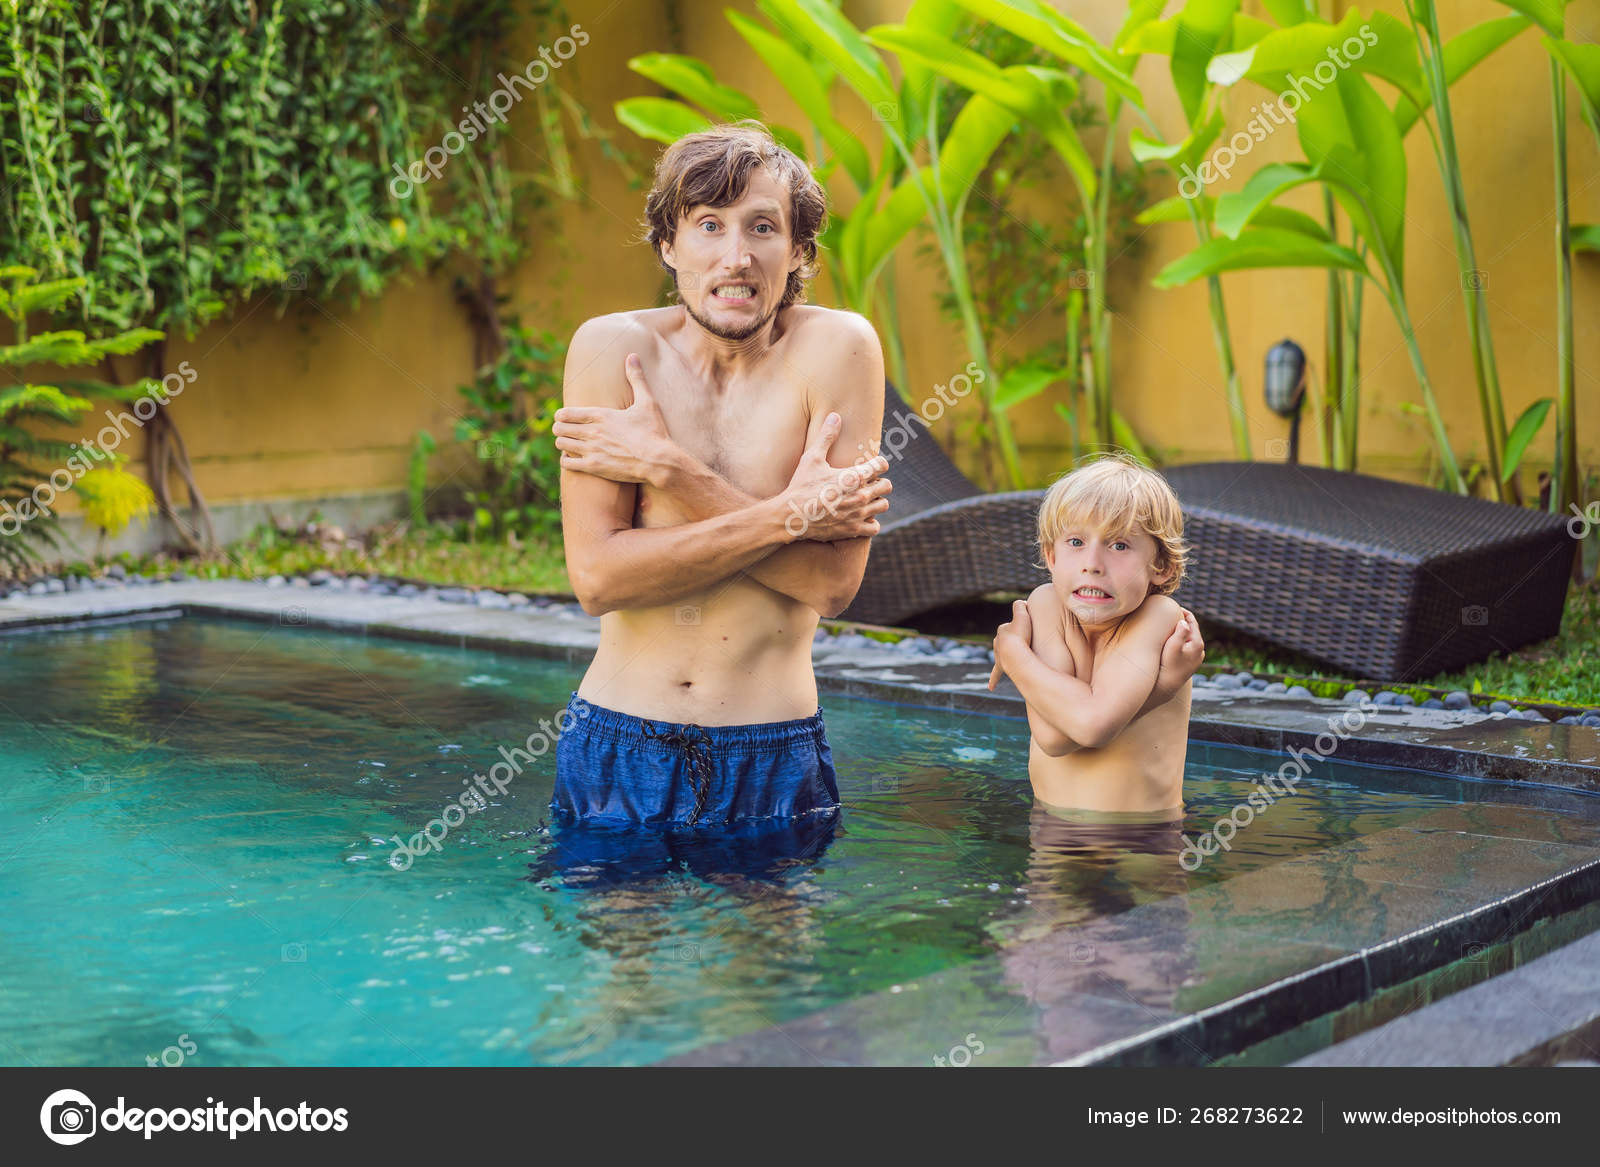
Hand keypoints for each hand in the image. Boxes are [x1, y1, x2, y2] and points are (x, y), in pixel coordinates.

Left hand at [553, 353, 680, 485]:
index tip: (564, 417)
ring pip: (561, 444)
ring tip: (571, 444)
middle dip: (560, 428)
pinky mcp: (594, 467)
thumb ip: (637, 378)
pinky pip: (567, 464)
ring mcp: (591, 450)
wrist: (660, 461)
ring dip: (564, 443)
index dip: (560, 415)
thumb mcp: (647, 402)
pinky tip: (574, 459)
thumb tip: (633, 356)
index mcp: (601, 414)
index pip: (565, 412)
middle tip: (566, 430)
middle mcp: (592, 431)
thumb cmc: (654, 431)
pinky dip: (567, 461)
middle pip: (559, 428)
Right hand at [780, 412, 891, 541]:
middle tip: (868, 482)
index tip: (872, 465)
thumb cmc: (800, 486)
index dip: (878, 463)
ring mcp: (858, 514)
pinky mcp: (853, 530)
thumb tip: (835, 416)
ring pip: (883, 505)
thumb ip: (826, 436)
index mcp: (854, 476)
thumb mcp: (812, 458)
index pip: (882, 465)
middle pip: (887, 486)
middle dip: (880, 482)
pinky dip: (871, 522)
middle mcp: (860, 495)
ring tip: (865, 498)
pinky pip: (875, 527)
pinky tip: (861, 516)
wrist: (790, 516)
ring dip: (877, 500)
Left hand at [987, 599, 1031, 689]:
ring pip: (1001, 654)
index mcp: (1002, 630)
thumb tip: (1022, 602)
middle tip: (1024, 640)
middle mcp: (997, 642)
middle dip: (1013, 639)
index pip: (1010, 625)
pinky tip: (990, 687)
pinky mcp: (1001, 667)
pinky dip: (993, 679)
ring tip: (1016, 656)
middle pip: (1005, 639)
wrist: (1013, 651)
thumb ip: (1021, 606)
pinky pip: (995, 674)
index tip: (1030, 625)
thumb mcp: (1022, 615)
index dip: (1021, 624)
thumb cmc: (1020, 634)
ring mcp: (998, 655)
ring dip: (1006, 654)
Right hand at [1152, 606, 1204, 699]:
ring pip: (1189, 639)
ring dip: (1181, 632)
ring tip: (1169, 626)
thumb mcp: (1173, 646)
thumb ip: (1180, 632)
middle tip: (1169, 614)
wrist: (1167, 686)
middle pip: (1191, 629)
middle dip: (1181, 621)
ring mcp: (1196, 658)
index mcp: (1197, 643)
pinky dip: (1181, 641)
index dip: (1183, 612)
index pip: (1191, 621)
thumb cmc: (1168, 665)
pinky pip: (1186, 647)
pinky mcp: (1190, 664)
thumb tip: (1184, 621)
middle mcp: (1200, 650)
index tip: (1173, 606)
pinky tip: (1171, 641)